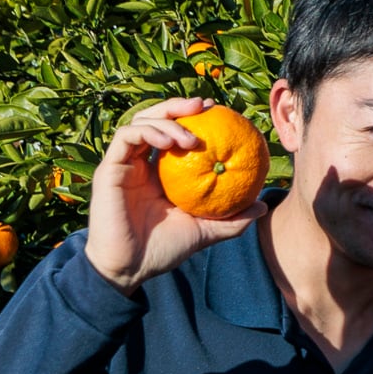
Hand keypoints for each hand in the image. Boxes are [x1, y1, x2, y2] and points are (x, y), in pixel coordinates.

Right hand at [85, 98, 262, 293]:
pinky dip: (147, 132)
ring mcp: (123, 164)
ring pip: (141, 122)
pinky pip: (125, 137)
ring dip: (167, 121)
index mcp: (160, 173)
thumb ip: (232, 219)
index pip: (175, 133)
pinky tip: (169, 142)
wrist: (130, 268)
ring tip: (191, 135)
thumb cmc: (164, 250)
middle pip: (156, 119)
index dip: (193, 118)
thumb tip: (263, 207)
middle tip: (204, 105)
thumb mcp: (205, 231)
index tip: (217, 111)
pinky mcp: (109, 169)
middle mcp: (140, 163)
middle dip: (178, 106)